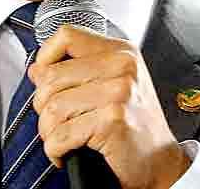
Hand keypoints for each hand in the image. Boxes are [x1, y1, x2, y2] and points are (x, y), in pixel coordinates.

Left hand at [28, 25, 190, 188]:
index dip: (46, 57)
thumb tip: (37, 68)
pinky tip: (68, 153)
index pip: (67, 36)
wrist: (162, 163)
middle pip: (51, 76)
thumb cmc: (137, 126)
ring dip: (49, 131)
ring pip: (52, 107)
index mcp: (121, 52)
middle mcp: (122, 66)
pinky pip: (61, 135)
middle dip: (43, 106)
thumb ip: (77, 71)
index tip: (45, 79)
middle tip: (56, 122)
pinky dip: (55, 149)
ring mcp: (118, 92)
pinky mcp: (112, 120)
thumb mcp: (112, 87)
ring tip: (62, 139)